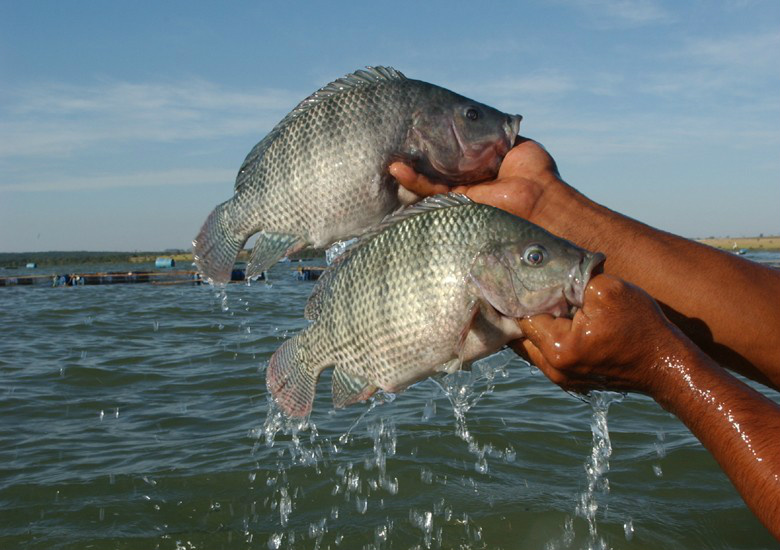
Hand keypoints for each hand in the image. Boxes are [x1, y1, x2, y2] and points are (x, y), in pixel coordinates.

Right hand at [389, 138, 563, 221]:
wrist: (541, 195)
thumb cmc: (535, 171)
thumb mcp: (512, 141)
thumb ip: (491, 134)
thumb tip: (477, 118)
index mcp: (480, 165)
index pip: (451, 154)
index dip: (434, 143)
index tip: (418, 129)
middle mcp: (467, 180)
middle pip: (434, 168)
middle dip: (415, 157)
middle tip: (396, 141)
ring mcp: (460, 193)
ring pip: (427, 182)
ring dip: (407, 170)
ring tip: (389, 158)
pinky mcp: (457, 202)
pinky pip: (431, 191)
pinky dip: (413, 180)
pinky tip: (397, 168)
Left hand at [512, 275, 691, 395]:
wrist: (666, 365)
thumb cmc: (641, 326)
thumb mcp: (607, 290)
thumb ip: (569, 278)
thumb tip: (544, 269)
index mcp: (559, 347)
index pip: (521, 315)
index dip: (521, 293)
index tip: (521, 276)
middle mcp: (554, 368)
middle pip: (520, 333)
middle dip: (523, 309)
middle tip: (526, 287)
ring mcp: (561, 378)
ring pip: (531, 345)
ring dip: (535, 323)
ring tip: (543, 301)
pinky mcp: (569, 380)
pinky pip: (545, 354)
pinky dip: (546, 336)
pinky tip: (557, 318)